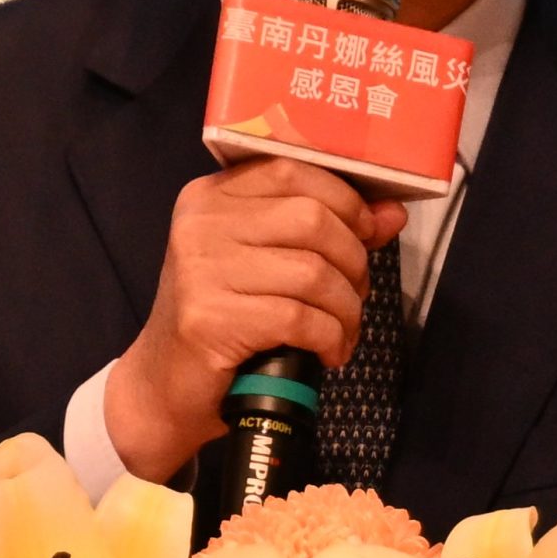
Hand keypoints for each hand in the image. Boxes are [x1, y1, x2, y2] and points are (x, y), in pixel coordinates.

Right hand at [105, 157, 407, 482]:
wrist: (164, 386)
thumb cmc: (222, 317)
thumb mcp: (268, 262)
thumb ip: (326, 229)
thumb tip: (392, 212)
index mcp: (211, 196)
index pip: (291, 170)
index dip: (345, 200)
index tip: (367, 234)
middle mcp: (200, 224)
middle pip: (311, 219)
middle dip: (353, 260)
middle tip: (354, 294)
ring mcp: (201, 271)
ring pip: (312, 272)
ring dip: (346, 308)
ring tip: (344, 330)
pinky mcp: (210, 319)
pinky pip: (299, 318)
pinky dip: (330, 338)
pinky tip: (330, 353)